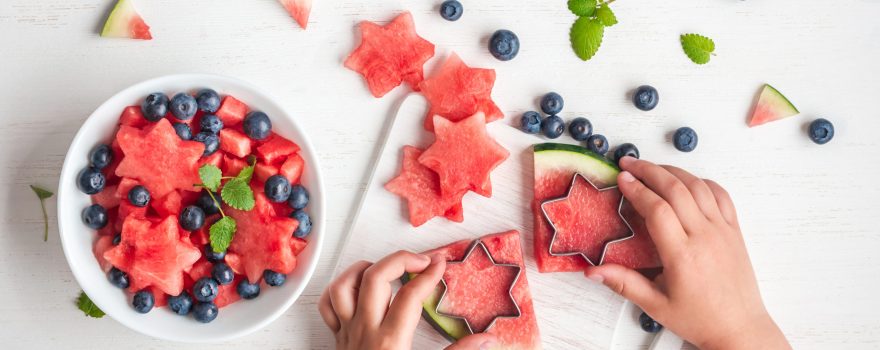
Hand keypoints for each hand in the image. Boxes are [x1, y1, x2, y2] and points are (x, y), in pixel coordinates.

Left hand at [319, 250, 497, 349]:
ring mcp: (347, 335)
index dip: (429, 274)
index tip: (442, 265)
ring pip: (344, 286)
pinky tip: (357, 287)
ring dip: (365, 268)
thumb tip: (487, 341)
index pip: (410, 295)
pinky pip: (328, 307)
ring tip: (388, 267)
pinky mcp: (336, 341)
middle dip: (400, 260)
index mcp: (390, 342)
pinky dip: (340, 289)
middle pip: (375, 279)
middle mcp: (365, 332)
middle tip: (422, 262)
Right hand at [585, 157, 789, 349]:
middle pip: (676, 189)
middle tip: (629, 164)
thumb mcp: (656, 305)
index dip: (637, 189)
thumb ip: (624, 283)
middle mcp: (705, 237)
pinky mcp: (735, 231)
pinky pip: (721, 195)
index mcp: (682, 255)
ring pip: (698, 186)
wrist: (740, 328)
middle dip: (649, 171)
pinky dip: (702, 181)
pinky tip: (686, 181)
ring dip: (673, 171)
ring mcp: (723, 231)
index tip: (622, 178)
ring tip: (653, 167)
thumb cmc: (700, 319)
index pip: (657, 209)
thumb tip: (592, 271)